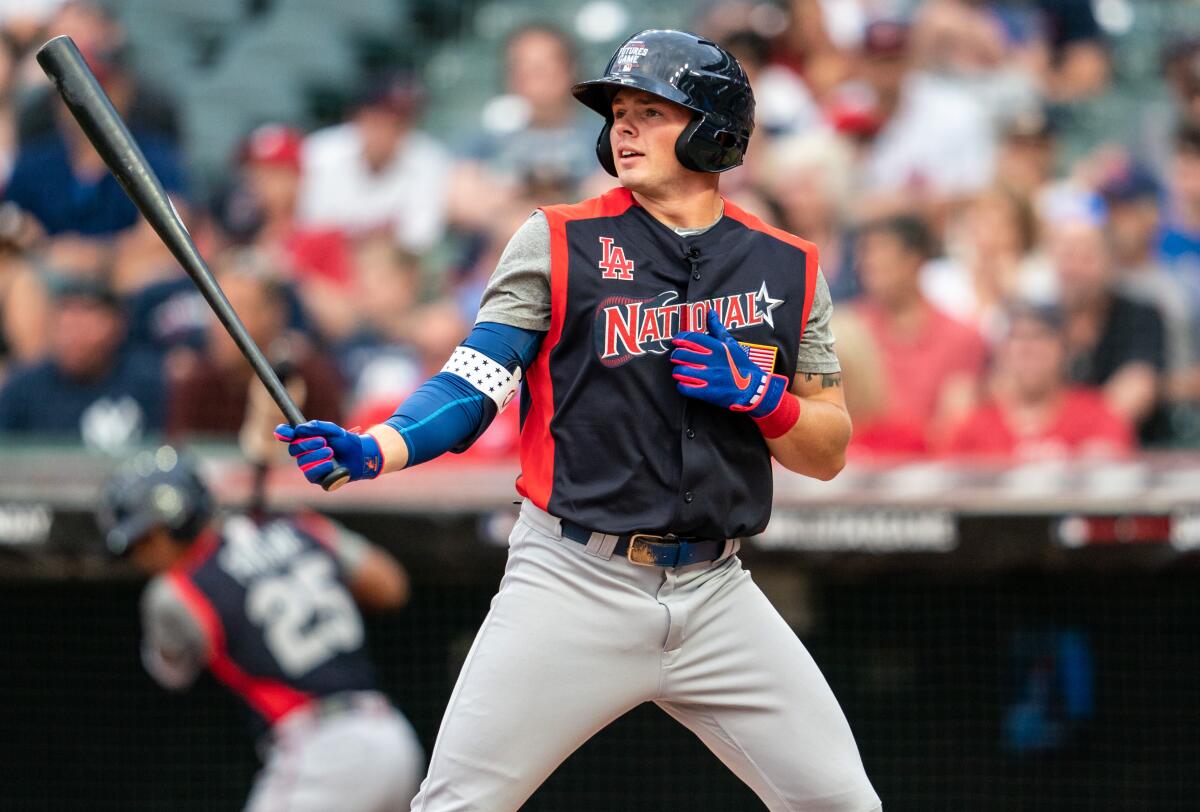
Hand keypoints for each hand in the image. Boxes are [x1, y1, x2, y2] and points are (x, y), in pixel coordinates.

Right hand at [274, 420, 383, 484]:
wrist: (360, 456)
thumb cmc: (346, 442)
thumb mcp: (334, 430)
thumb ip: (318, 427)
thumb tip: (299, 429)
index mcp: (305, 438)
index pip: (287, 434)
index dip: (283, 433)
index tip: (286, 433)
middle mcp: (304, 453)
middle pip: (293, 449)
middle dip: (308, 444)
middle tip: (323, 441)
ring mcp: (308, 466)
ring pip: (302, 462)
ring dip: (317, 455)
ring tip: (331, 452)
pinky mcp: (316, 478)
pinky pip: (310, 474)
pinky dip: (320, 467)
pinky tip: (330, 463)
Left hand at [670, 309, 788, 417]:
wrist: (755, 388)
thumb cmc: (742, 366)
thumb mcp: (732, 345)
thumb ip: (718, 329)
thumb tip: (710, 313)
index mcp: (718, 348)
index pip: (691, 338)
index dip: (680, 339)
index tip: (676, 341)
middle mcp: (713, 361)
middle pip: (682, 355)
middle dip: (676, 356)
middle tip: (677, 358)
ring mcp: (710, 378)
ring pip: (681, 372)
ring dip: (678, 371)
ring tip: (682, 371)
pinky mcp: (708, 393)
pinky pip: (685, 388)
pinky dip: (682, 385)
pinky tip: (686, 383)